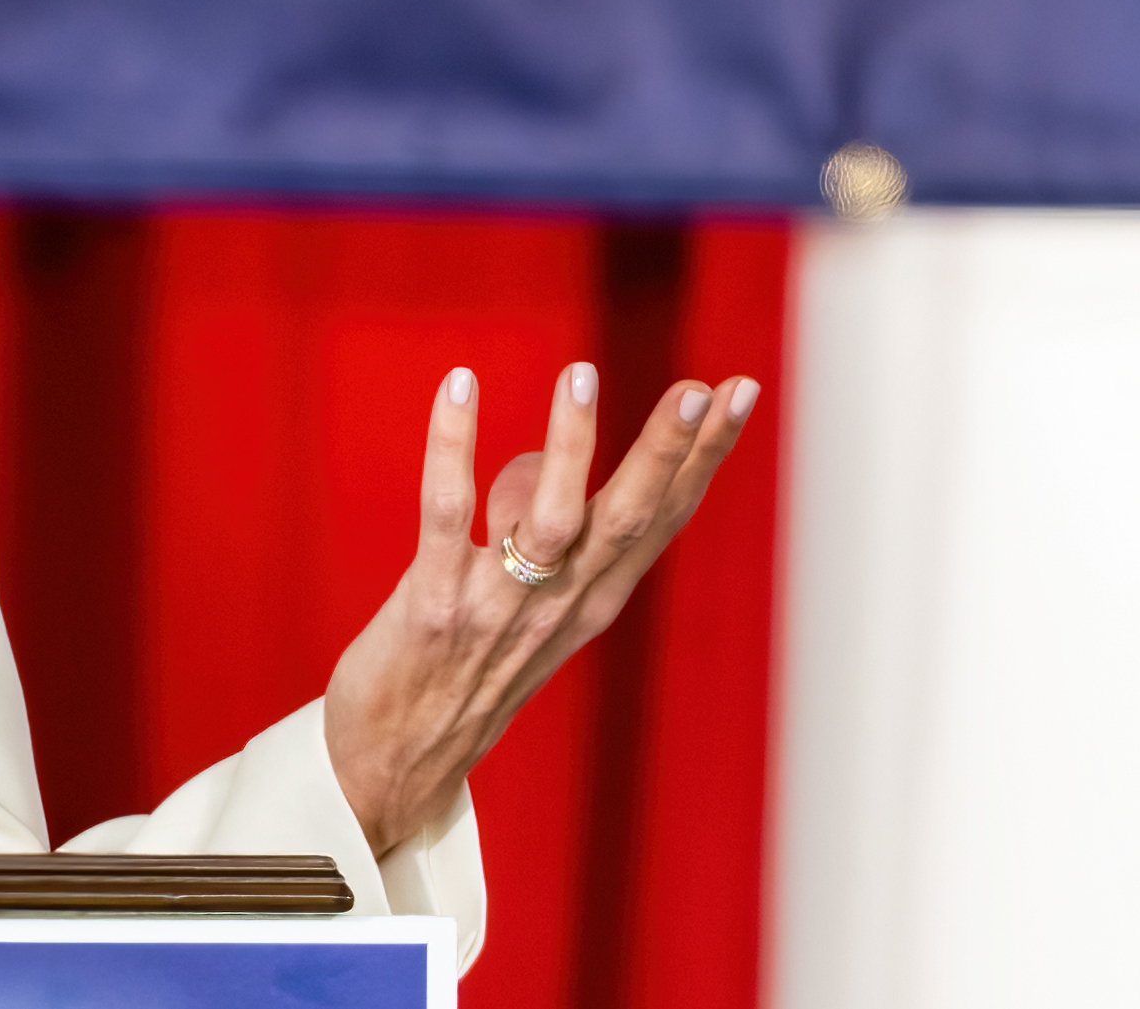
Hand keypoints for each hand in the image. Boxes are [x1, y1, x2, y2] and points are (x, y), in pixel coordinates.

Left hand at [320, 360, 760, 854]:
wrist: (399, 764)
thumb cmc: (463, 673)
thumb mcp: (527, 611)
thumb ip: (546, 539)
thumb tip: (543, 457)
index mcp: (592, 602)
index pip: (663, 518)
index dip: (704, 457)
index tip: (740, 392)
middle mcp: (560, 605)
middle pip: (631, 517)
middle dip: (670, 450)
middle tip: (703, 388)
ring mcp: (499, 609)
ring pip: (552, 518)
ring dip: (570, 445)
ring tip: (582, 375)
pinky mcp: (434, 606)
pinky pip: (447, 514)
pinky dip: (453, 445)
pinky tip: (460, 386)